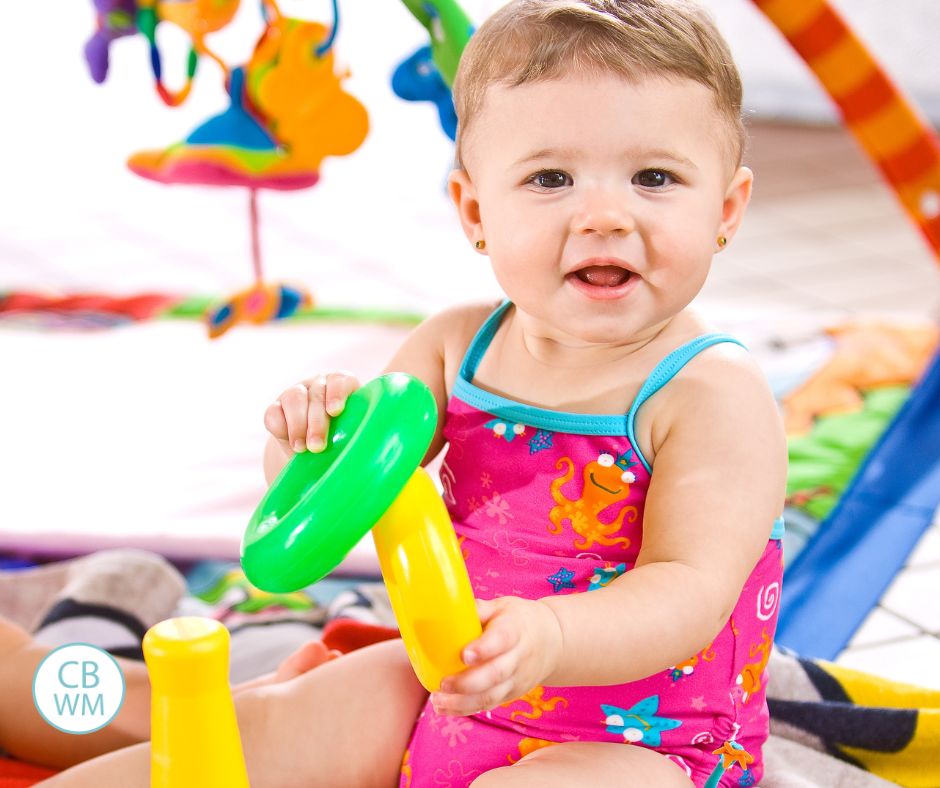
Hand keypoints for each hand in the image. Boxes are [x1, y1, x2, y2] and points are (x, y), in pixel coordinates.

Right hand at [263, 372, 359, 453]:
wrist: (319, 454)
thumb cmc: (346, 442)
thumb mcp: (357, 434)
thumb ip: (365, 432)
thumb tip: (378, 444)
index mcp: (343, 385)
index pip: (340, 380)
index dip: (338, 393)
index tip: (336, 411)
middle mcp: (320, 385)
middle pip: (317, 394)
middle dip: (316, 422)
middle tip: (318, 447)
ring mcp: (296, 394)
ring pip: (293, 399)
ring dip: (298, 426)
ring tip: (301, 449)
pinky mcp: (276, 409)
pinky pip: (273, 413)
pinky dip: (280, 427)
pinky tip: (289, 442)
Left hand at [430, 597, 562, 716]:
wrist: (552, 642)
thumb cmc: (519, 620)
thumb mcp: (503, 606)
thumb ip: (479, 609)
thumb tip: (450, 608)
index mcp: (516, 630)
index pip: (503, 639)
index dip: (484, 648)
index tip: (464, 654)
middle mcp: (518, 658)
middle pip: (496, 674)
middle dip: (468, 682)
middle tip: (444, 683)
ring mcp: (515, 680)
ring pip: (491, 696)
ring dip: (462, 702)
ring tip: (438, 700)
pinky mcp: (510, 694)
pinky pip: (488, 704)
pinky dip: (465, 709)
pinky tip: (445, 707)